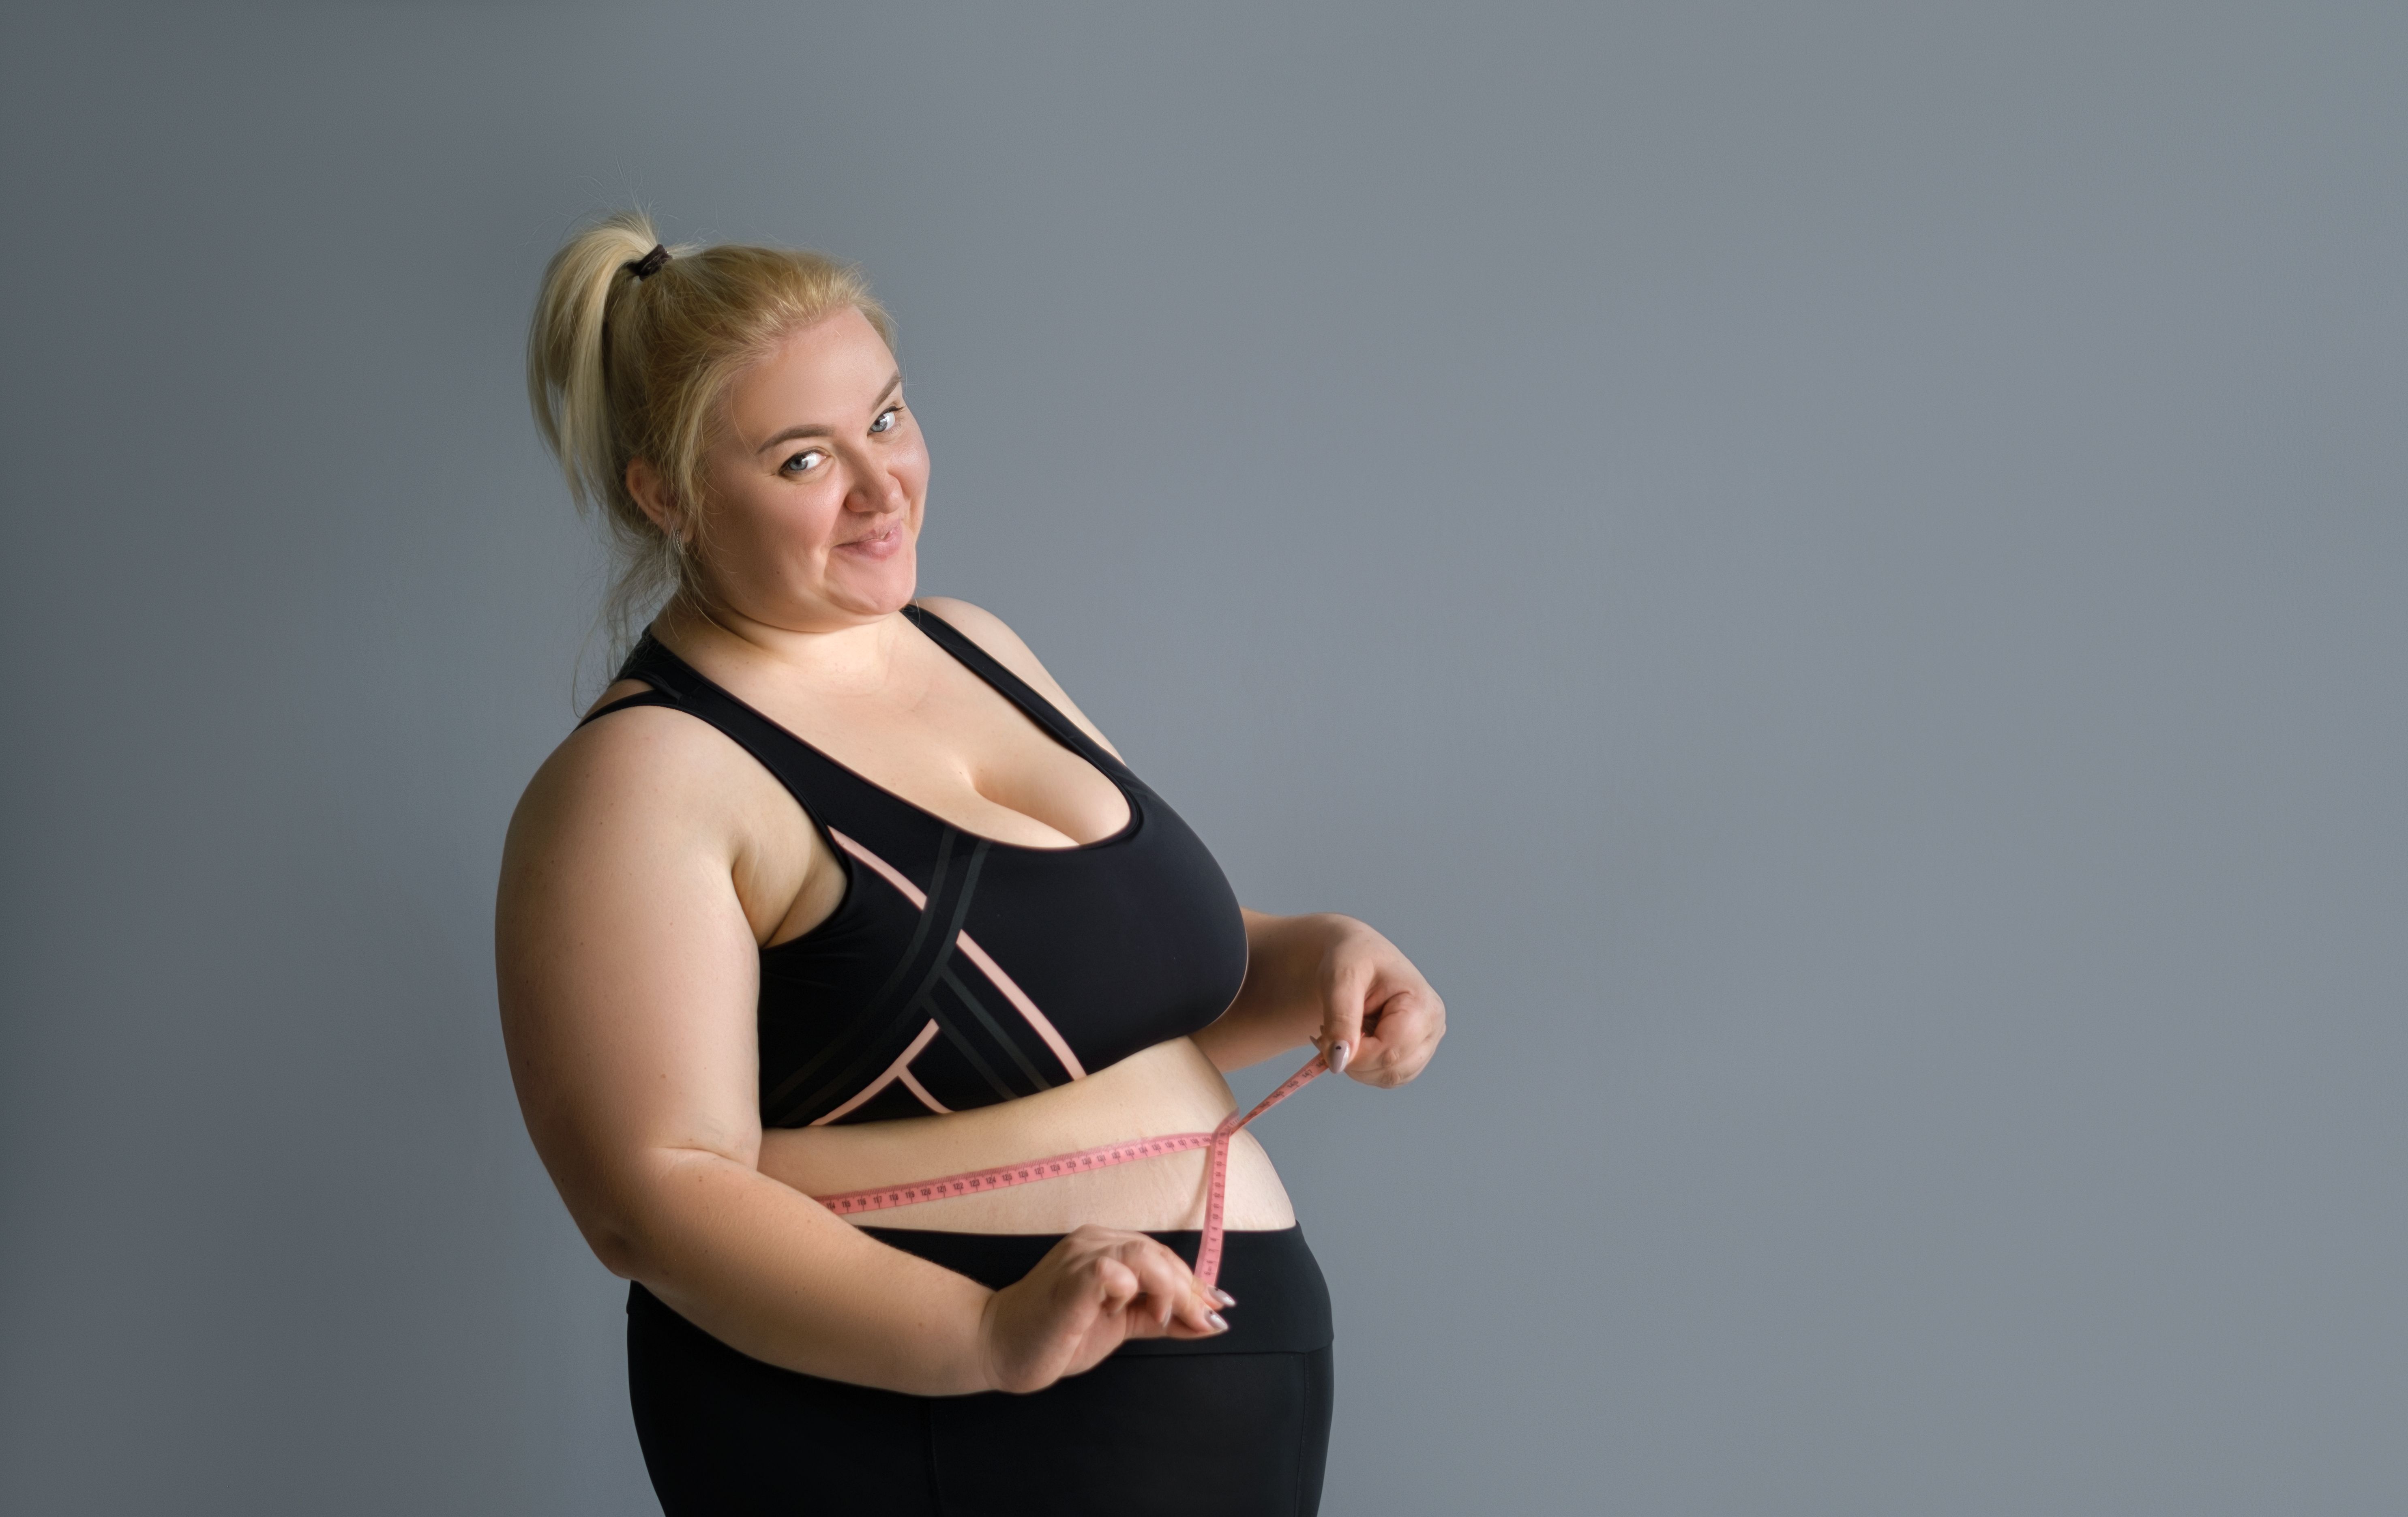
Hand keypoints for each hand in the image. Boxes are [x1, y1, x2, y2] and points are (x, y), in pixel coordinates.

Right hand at [976, 1224, 1232, 1392]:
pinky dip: (1129, 1287)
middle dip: (1189, 1290)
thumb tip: (1212, 1320)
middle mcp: (1093, 1242)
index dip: (1194, 1282)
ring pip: (1142, 1254)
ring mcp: (1079, 1258)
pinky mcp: (1069, 1283)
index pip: (1162, 1254)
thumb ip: (1161, 1318)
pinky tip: (1124, 1310)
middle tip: (1202, 1321)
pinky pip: (1108, 1271)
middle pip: (1158, 1252)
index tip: (1218, 1311)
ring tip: (1162, 1317)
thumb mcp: (1121, 1323)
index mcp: (1106, 1247)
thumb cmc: (1058, 1334)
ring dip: (1167, 1287)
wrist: (1000, 1347)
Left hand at [1312, 918, 1445, 1087]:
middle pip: (1391, 1069)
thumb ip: (1341, 1019)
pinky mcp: (1413, 1054)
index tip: (1325, 1037)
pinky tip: (1353, 1040)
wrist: (1356, 956)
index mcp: (1423, 1004)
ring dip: (1356, 1064)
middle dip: (1353, 1059)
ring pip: (1387, 1078)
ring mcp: (1426, 1043)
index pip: (1390, 1051)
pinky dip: (1362, 1066)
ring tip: (1342, 1030)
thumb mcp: (1341, 978)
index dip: (1354, 1055)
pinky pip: (1385, 1077)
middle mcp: (1433, 1027)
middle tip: (1328, 1031)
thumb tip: (1338, 1062)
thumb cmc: (1352, 958)